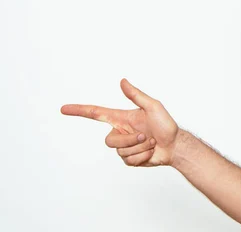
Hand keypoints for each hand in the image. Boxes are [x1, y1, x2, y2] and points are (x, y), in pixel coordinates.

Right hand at [61, 78, 179, 166]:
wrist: (175, 145)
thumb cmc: (166, 124)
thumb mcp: (153, 107)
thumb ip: (136, 95)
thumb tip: (122, 81)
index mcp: (122, 118)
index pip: (96, 114)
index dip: (79, 111)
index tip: (64, 109)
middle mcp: (120, 132)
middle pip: (110, 141)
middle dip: (131, 140)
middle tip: (148, 135)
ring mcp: (124, 147)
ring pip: (121, 152)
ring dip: (140, 147)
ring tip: (152, 142)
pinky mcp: (129, 159)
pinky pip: (129, 160)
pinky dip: (143, 156)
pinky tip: (151, 152)